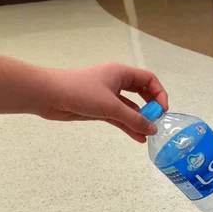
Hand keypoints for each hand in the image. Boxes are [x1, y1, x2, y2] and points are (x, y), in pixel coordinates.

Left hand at [39, 63, 168, 141]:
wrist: (49, 96)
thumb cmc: (81, 92)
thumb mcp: (111, 106)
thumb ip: (134, 119)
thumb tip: (153, 129)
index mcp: (121, 73)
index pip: (149, 79)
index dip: (159, 93)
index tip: (163, 110)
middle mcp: (116, 83)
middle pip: (142, 93)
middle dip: (151, 107)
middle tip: (157, 121)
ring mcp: (108, 97)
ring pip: (130, 108)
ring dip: (140, 121)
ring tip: (149, 135)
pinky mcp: (99, 109)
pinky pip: (119, 118)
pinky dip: (128, 126)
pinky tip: (138, 138)